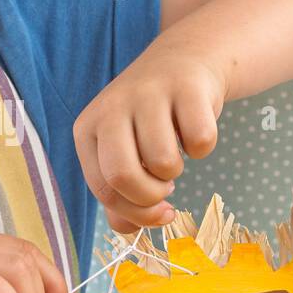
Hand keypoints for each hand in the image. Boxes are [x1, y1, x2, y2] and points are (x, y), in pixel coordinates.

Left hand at [74, 45, 225, 234]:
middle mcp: (111, 108)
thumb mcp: (124, 151)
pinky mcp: (186, 88)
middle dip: (151, 198)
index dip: (134, 212)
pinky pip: (200, 142)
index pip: (102, 188)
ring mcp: (148, 94)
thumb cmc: (150, 117)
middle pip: (123, 177)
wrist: (185, 60)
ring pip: (164, 163)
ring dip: (178, 171)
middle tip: (166, 190)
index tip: (158, 213)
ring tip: (176, 151)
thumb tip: (127, 232)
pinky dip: (204, 147)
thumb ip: (119, 194)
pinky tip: (193, 129)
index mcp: (88, 128)